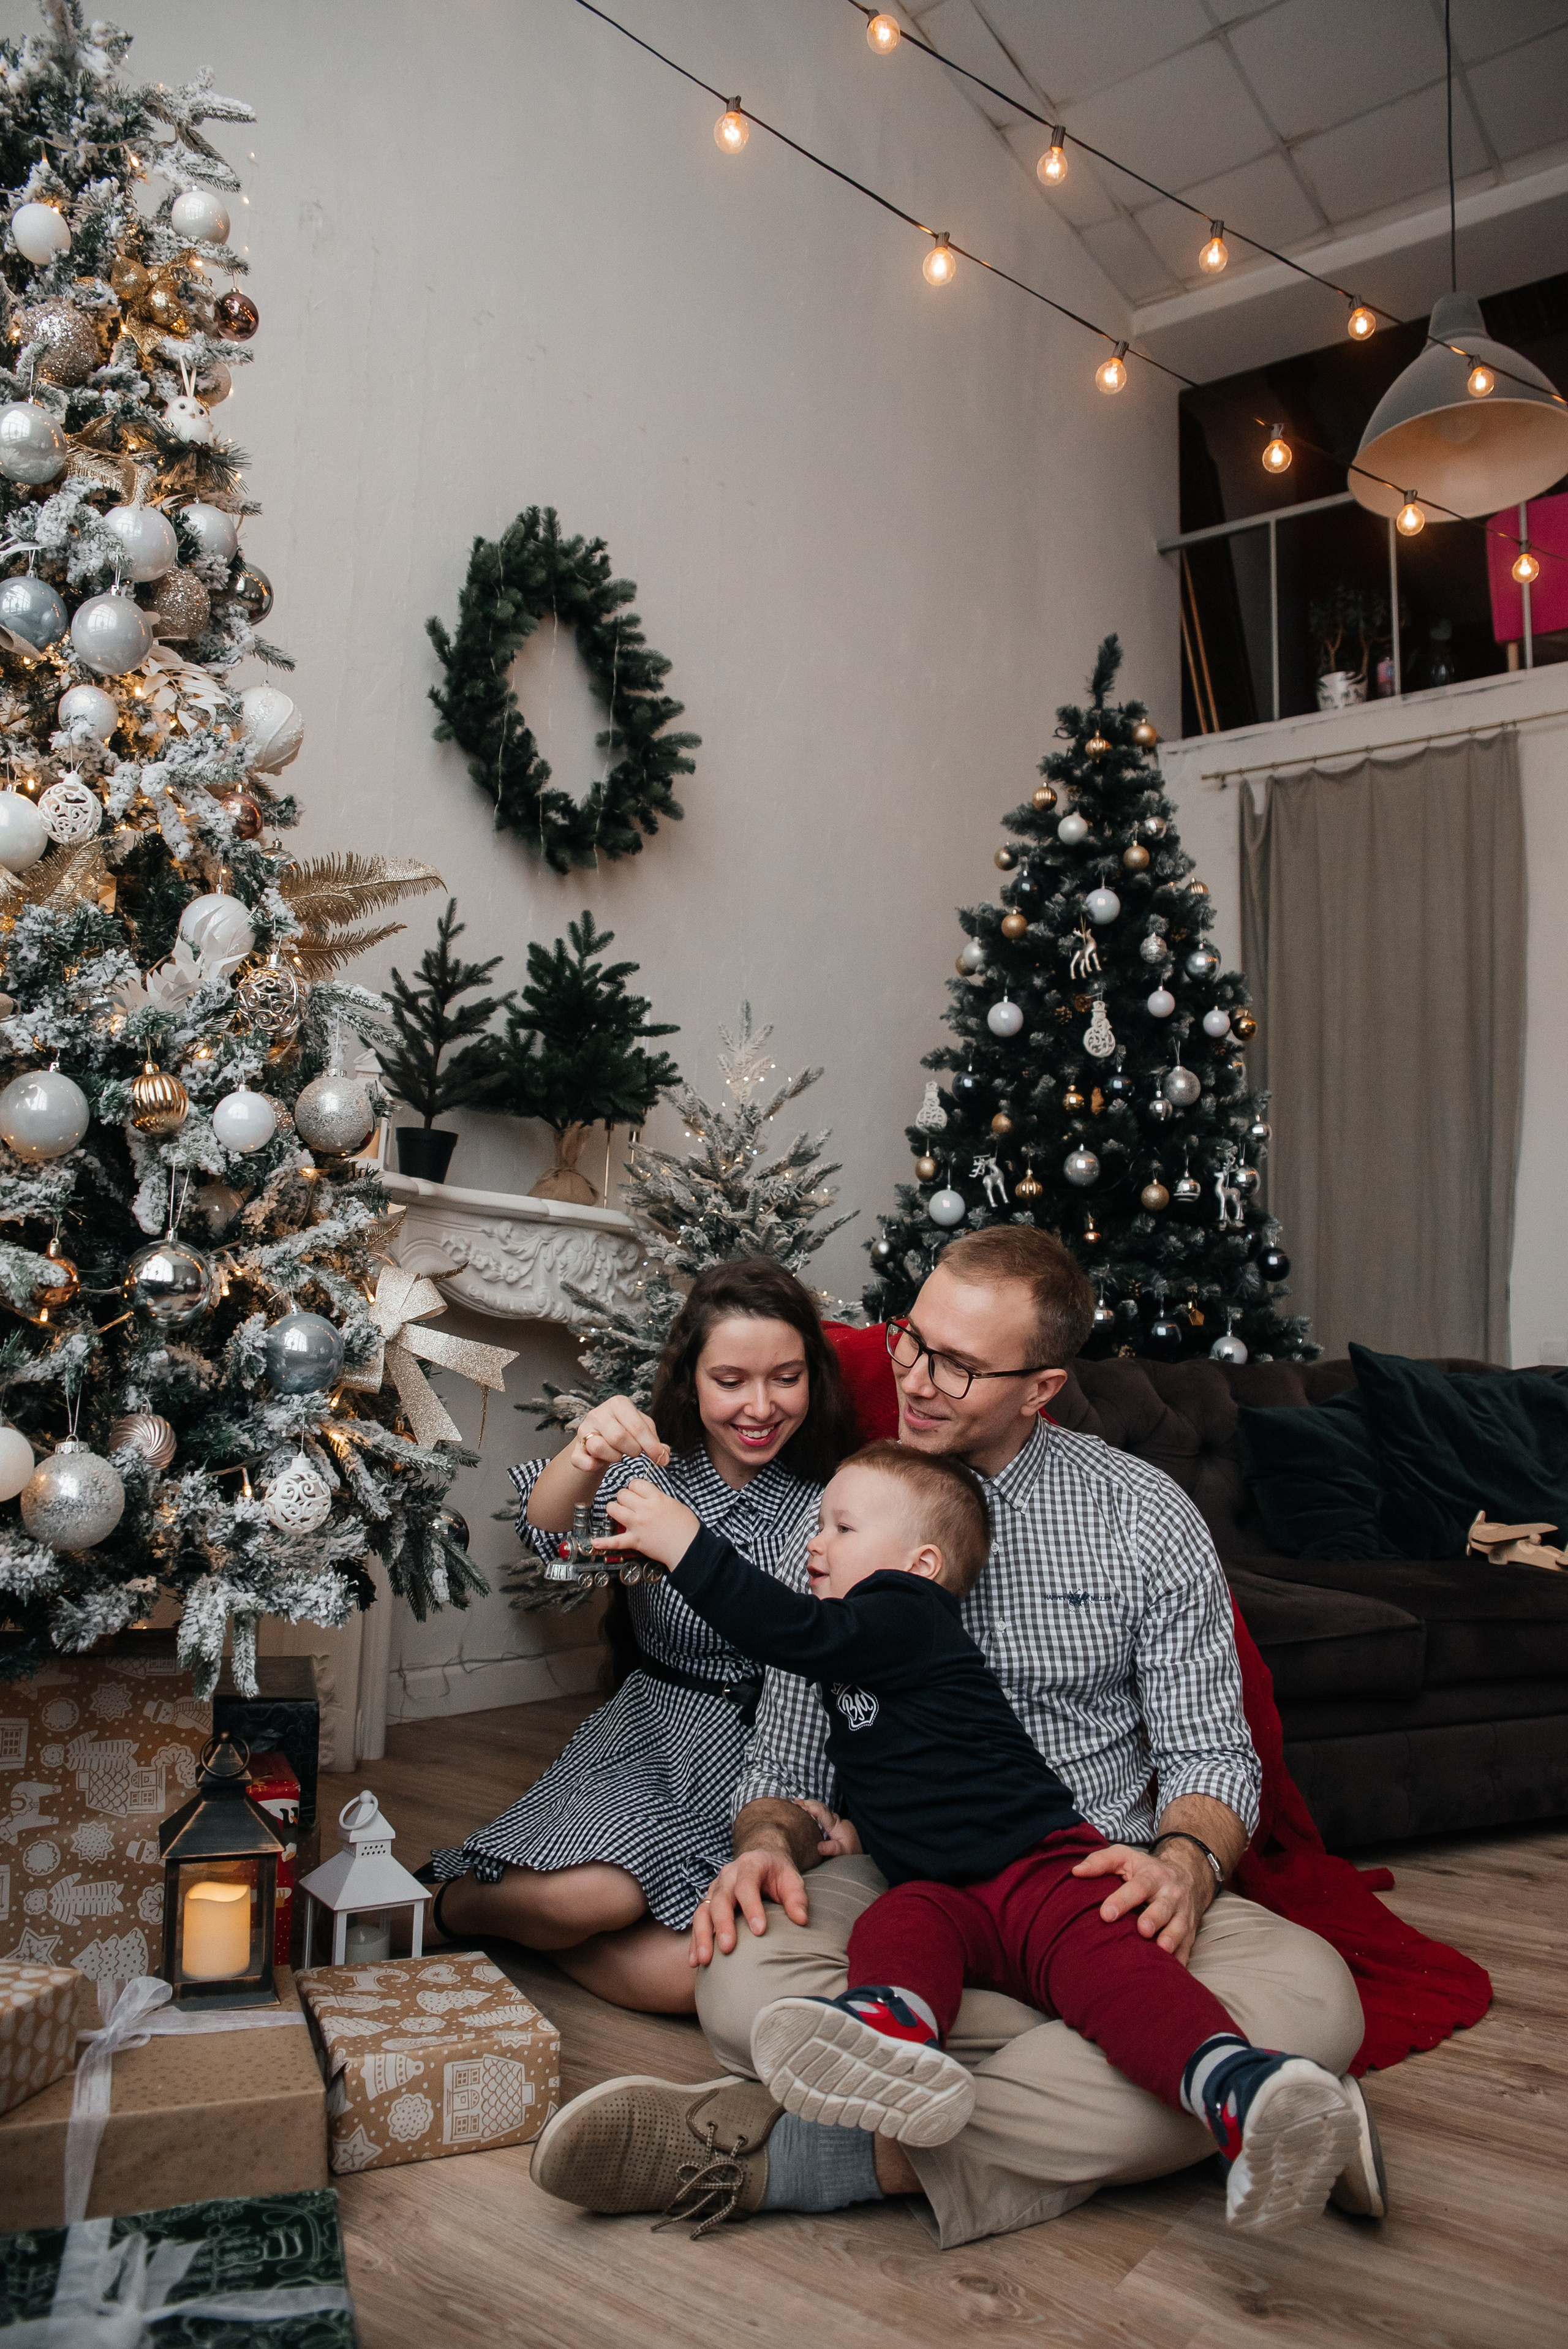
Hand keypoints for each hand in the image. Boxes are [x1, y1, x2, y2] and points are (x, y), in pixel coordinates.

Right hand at [568, 1397, 670, 1477]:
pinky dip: (591, 1466)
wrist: (600, 1434)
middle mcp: (598, 1413)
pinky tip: (600, 1464)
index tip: (661, 1459)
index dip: (651, 1446)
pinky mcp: (575, 1447)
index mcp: (618, 1403)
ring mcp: (584, 1429)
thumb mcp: (643, 1429)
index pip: (637, 1427)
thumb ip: (655, 1441)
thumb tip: (664, 1456)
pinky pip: (580, 1460)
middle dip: (633, 1450)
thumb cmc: (626, 1429)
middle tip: (635, 1452)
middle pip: (618, 1437)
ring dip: (614, 1457)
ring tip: (619, 1454)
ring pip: (599, 1447)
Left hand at [594, 1478, 699, 1569]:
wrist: (689, 1548)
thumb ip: (659, 1499)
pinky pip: (616, 1541)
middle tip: (630, 1503)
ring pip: (614, 1509)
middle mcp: (644, 1510)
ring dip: (615, 1509)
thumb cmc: (687, 1527)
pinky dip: (604, 1543)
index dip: (635, 1486)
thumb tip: (648, 1496)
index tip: (637, 1491)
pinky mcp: (635, 1541)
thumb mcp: (675, 1504)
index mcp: (656, 1499)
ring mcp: (637, 1525)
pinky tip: (595, 1542)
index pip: (636, 1483)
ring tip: (619, 1512)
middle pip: (623, 1494)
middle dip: (625, 1497)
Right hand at [689, 1846, 809, 1966]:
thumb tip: (801, 1920)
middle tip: (728, 1948)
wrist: (761, 1860)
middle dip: (723, 1924)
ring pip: (703, 1911)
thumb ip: (797, 1898)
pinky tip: (695, 1961)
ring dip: (702, 1935)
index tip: (760, 1931)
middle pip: (721, 1899)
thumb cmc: (778, 1874)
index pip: (747, 1885)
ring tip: (705, 1960)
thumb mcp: (792, 1879)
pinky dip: (695, 1941)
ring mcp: (715, 1889)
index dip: (752, 1908)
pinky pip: (698, 1921)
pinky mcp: (708, 1902)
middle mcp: (728, 1876)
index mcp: (749, 1865)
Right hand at [793, 1799, 862, 1857]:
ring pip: (821, 1808)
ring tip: (796, 1801)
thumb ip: (831, 1848)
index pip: (822, 1812)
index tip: (801, 1806)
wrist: (859, 1850)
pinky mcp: (832, 1822)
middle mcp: (834, 1819)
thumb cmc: (850, 1852)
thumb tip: (818, 1847)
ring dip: (809, 1804)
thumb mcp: (841, 1852)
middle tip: (794, 1801)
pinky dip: (813, 1807)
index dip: (811, 1808)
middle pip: (820, 1807)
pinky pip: (821, 1811)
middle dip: (808, 1803)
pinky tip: (806, 1807)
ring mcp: (833, 1819)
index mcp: (835, 1825)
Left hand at [1070, 1839, 1212, 1966]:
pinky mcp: (1190, 1931)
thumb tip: (1076, 1872)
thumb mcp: (1125, 1857)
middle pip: (1163, 1907)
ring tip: (1161, 1949)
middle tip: (1141, 1930)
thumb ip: (1100, 1862)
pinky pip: (1188, 1947)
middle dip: (1153, 1919)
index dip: (1122, 1900)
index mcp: (1152, 1876)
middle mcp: (1170, 1894)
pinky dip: (1181, 1959)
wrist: (1188, 1874)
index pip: (1138, 1886)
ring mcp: (1183, 1914)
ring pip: (1179, 1927)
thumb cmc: (1146, 1869)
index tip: (1106, 1914)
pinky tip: (1174, 1971)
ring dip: (1171, 1938)